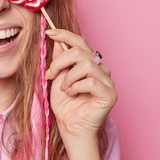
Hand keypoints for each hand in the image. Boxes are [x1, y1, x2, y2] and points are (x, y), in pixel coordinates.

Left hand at [44, 29, 116, 150]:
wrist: (70, 127)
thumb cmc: (65, 105)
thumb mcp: (57, 78)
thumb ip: (59, 60)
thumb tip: (57, 41)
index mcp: (89, 64)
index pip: (80, 42)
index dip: (65, 35)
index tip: (49, 32)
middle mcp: (100, 70)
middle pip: (80, 51)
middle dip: (60, 61)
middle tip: (50, 74)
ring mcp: (107, 81)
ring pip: (86, 65)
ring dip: (68, 77)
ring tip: (65, 89)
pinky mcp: (110, 94)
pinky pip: (91, 81)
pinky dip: (76, 87)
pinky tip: (73, 95)